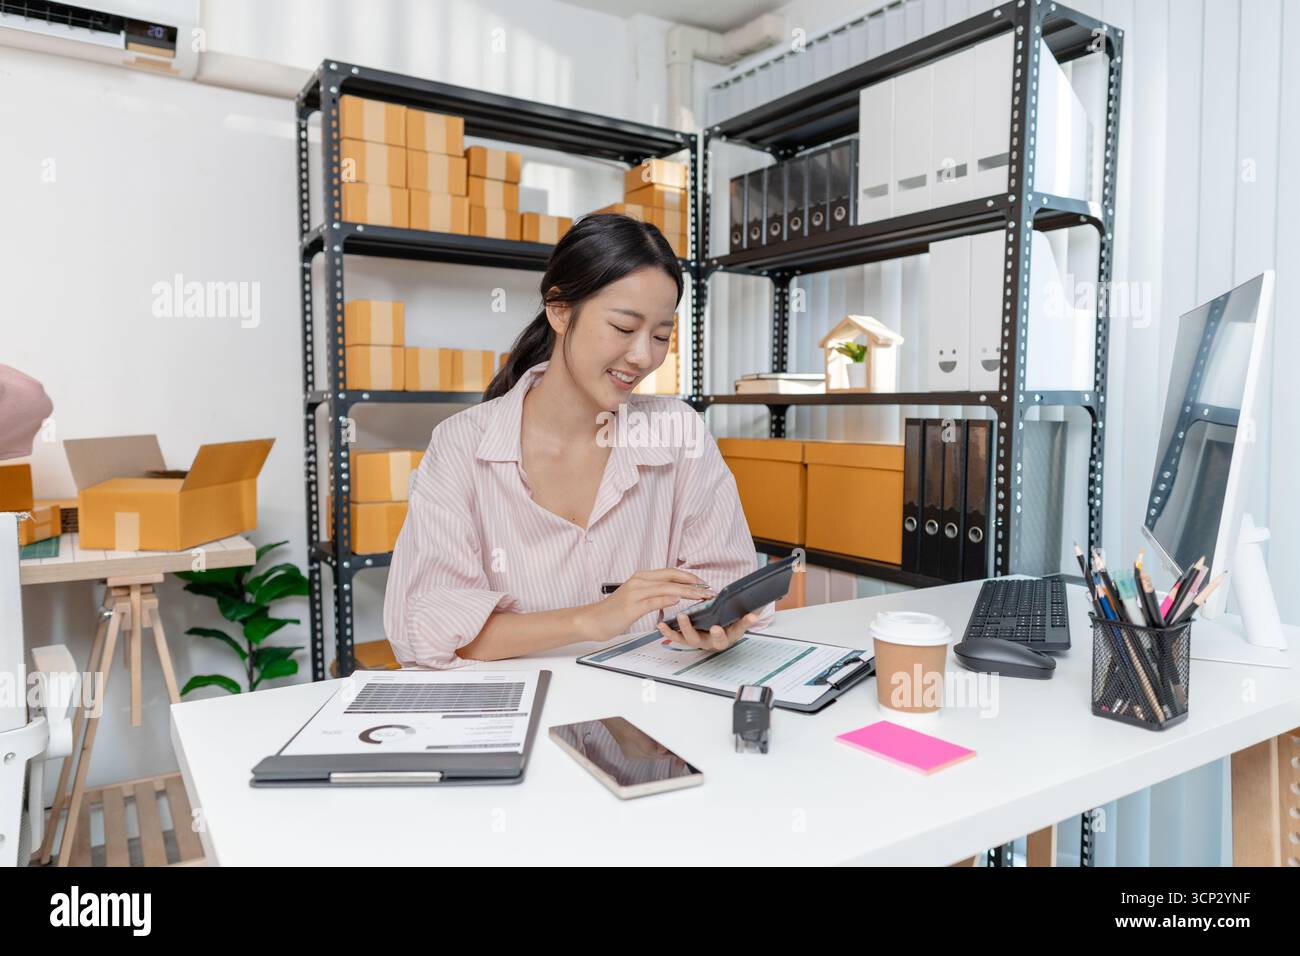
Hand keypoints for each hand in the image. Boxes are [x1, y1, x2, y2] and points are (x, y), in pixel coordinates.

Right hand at [576, 568, 714, 641]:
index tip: (704, 584)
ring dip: (686, 591)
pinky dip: (666, 599)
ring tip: (701, 596)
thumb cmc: (615, 611)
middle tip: (709, 590)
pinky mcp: (631, 606)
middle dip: (693, 583)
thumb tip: (675, 595)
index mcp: (642, 578)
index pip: (671, 573)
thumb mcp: (637, 598)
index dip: (689, 577)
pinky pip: (652, 600)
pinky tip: (677, 601)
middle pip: (671, 578)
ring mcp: (635, 592)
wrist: (593, 620)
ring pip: (666, 588)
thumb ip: (655, 594)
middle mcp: (639, 581)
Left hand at [658, 611, 758, 651]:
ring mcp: (699, 641)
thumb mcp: (735, 617)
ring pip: (693, 640)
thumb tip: (759, 601)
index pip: (741, 628)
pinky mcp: (685, 639)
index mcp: (730, 634)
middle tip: (716, 628)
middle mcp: (714, 641)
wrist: (711, 632)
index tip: (751, 616)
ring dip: (687, 628)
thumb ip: (745, 611)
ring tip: (683, 616)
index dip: (746, 623)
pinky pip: (676, 638)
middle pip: (716, 640)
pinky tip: (661, 624)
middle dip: (717, 634)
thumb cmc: (724, 622)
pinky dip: (668, 632)